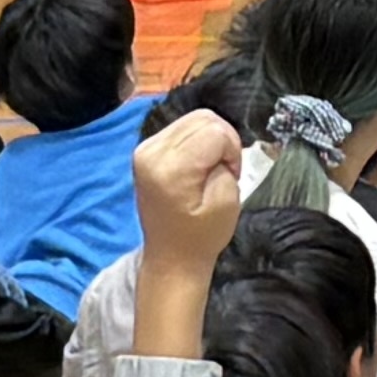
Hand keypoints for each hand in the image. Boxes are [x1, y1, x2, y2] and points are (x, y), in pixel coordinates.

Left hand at [127, 111, 247, 359]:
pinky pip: (182, 128)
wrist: (171, 258)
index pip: (215, 131)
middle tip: (223, 171)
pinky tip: (198, 164)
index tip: (230, 176)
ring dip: (211, 138)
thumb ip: (226, 166)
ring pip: (193, 118)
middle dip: (223, 141)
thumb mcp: (227, 203)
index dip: (232, 151)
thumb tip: (218, 147)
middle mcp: (151, 152)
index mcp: (169, 168)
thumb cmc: (201, 237)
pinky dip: (198, 140)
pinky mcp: (145, 150)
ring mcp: (145, 149)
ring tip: (211, 167)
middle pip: (204, 118)